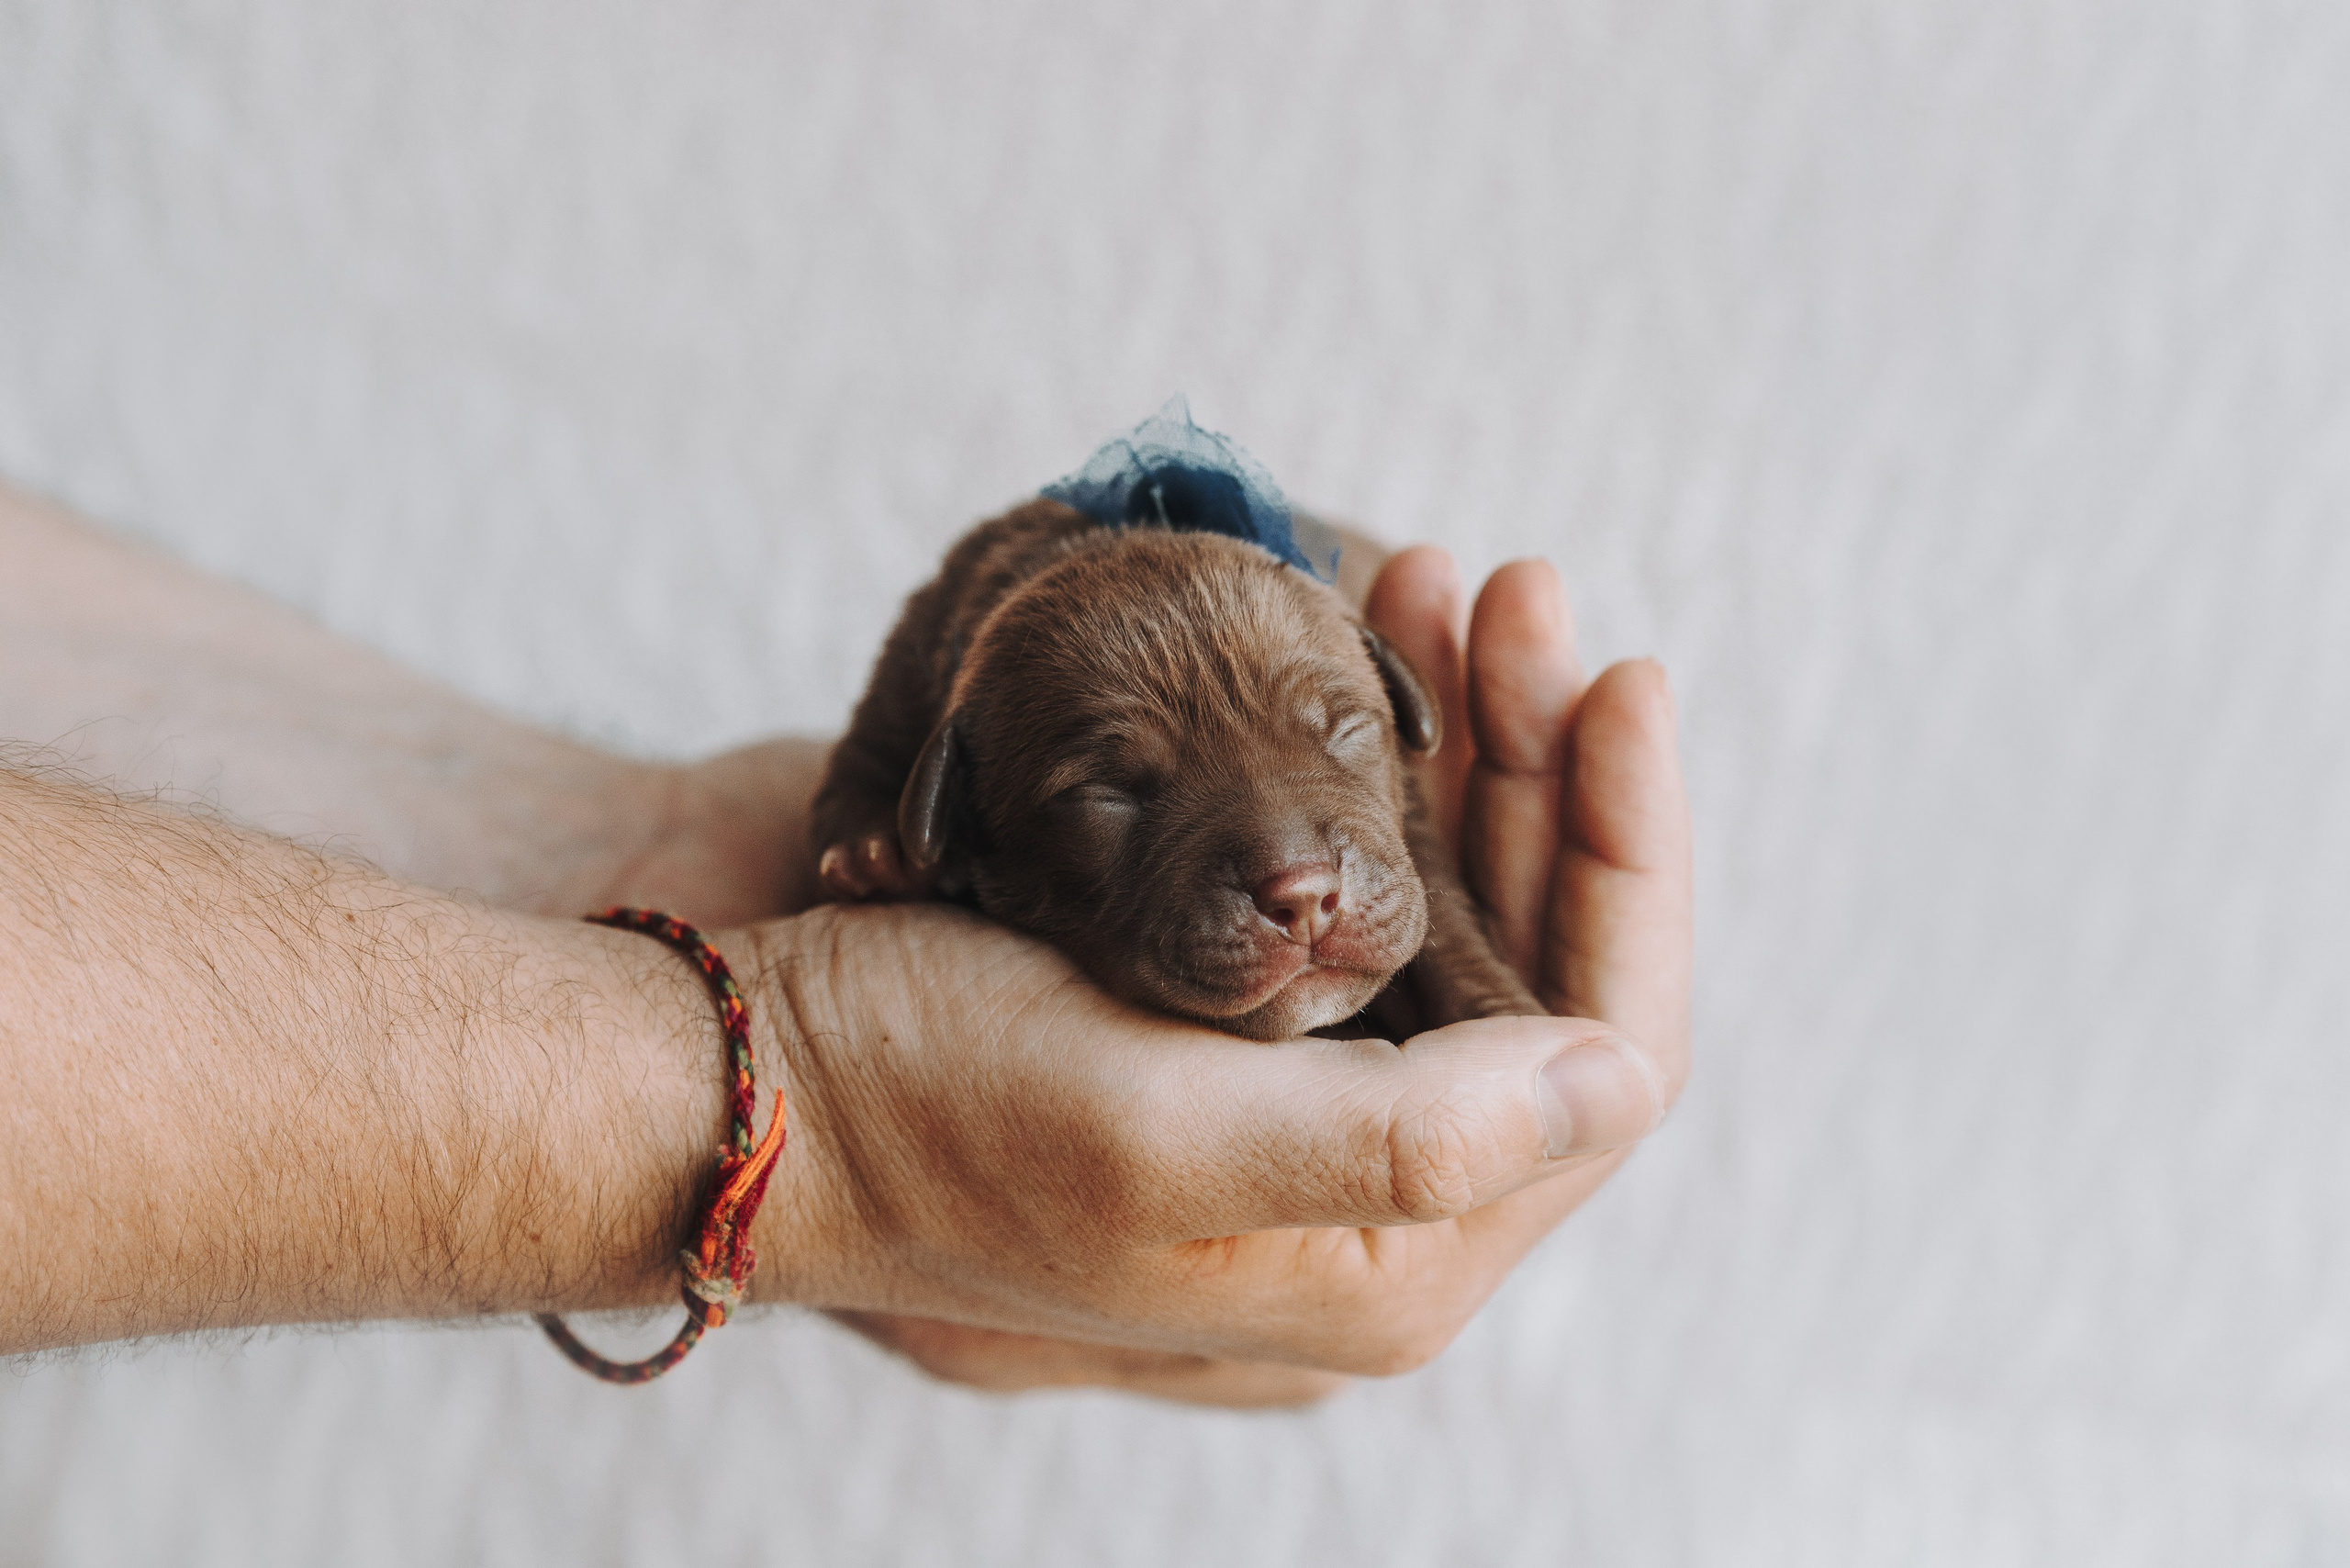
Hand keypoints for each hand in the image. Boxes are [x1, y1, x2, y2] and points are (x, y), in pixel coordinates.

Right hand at [751, 549, 1690, 1402]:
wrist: (761, 1078)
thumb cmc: (933, 1104)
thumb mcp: (1161, 1134)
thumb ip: (1409, 1138)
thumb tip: (1616, 1079)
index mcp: (1391, 1250)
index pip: (1607, 1052)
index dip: (1632, 858)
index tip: (1621, 680)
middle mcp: (1374, 1187)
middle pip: (1542, 956)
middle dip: (1545, 760)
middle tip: (1516, 589)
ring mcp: (1313, 1099)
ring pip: (1461, 906)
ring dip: (1474, 741)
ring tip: (1445, 581)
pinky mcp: (1243, 1028)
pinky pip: (1370, 892)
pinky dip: (1388, 770)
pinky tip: (1380, 658)